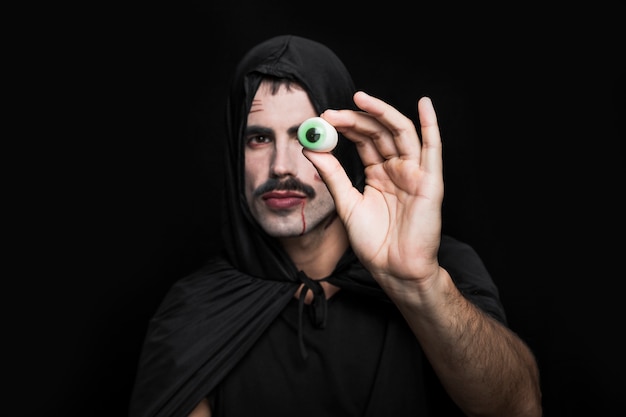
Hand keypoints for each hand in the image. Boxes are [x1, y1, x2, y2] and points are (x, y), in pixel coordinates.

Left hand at [303, 92, 442, 290]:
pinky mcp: (430, 182)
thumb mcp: (347, 204)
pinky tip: (424, 104)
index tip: (322, 120)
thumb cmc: (374, 243)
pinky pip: (433, 149)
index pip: (363, 140)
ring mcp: (415, 173)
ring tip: (360, 99)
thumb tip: (311, 148)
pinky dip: (431, 125)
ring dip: (381, 113)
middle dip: (356, 119)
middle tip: (331, 114)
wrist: (394, 269)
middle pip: (378, 132)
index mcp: (379, 174)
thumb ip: (332, 176)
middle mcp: (397, 169)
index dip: (345, 127)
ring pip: (400, 133)